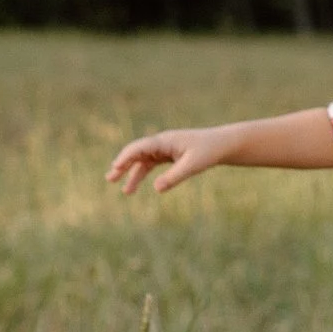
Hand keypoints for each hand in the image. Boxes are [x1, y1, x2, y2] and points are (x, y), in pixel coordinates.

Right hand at [108, 125, 228, 195]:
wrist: (222, 144)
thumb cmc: (208, 151)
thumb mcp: (192, 165)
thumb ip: (174, 177)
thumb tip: (156, 189)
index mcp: (165, 141)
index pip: (140, 147)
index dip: (126, 157)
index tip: (115, 167)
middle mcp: (161, 143)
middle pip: (137, 153)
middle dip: (123, 165)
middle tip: (110, 179)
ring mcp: (164, 149)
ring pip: (143, 161)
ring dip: (132, 174)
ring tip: (125, 191)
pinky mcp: (169, 155)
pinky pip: (151, 164)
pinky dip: (143, 173)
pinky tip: (137, 185)